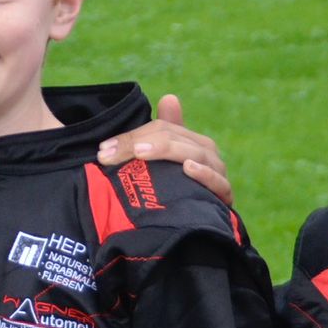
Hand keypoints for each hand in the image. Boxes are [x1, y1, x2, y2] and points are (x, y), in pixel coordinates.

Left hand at [94, 94, 231, 205]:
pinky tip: (188, 169)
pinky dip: (205, 174)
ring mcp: (217, 174)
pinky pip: (219, 183)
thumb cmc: (176, 191)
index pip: (162, 128)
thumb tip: (170, 97)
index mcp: (190, 142)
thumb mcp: (161, 164)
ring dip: (168, 151)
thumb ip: (157, 135)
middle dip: (140, 142)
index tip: (103, 149)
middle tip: (110, 154)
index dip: (132, 135)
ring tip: (141, 152)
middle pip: (175, 138)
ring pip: (197, 154)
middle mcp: (206, 154)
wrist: (197, 229)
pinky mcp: (223, 198)